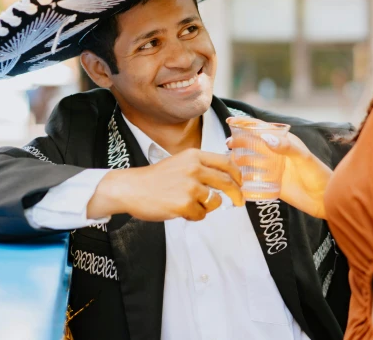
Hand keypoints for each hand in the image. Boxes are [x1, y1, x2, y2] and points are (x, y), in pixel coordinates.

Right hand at [88, 149, 244, 221]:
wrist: (131, 188)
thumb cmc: (155, 179)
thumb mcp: (179, 163)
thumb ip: (200, 167)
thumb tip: (227, 179)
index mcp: (194, 156)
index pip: (226, 163)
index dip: (238, 175)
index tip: (241, 183)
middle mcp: (194, 168)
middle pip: (227, 182)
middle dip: (237, 194)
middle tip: (239, 202)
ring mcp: (189, 186)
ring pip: (215, 201)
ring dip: (207, 207)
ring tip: (191, 205)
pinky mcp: (184, 204)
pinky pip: (201, 215)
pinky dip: (194, 216)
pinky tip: (180, 210)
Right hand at [226, 117, 332, 218]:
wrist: (325, 200)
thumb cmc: (318, 175)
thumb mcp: (304, 158)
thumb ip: (286, 147)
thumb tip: (266, 138)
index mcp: (284, 142)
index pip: (262, 129)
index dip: (246, 123)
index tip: (231, 121)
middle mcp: (276, 153)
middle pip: (253, 143)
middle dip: (239, 141)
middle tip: (228, 144)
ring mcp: (272, 168)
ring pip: (251, 159)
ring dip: (239, 158)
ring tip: (230, 160)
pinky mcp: (270, 183)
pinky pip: (253, 178)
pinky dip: (243, 176)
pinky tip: (235, 177)